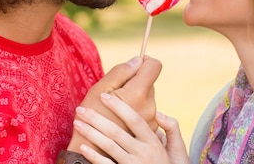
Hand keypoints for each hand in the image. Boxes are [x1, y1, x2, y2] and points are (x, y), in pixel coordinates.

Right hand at [68, 56, 161, 152]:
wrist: (89, 151)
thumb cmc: (90, 117)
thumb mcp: (100, 89)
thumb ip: (121, 72)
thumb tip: (138, 60)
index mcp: (138, 94)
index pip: (154, 66)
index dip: (145, 61)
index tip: (133, 66)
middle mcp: (150, 107)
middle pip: (149, 83)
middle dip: (135, 83)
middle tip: (115, 93)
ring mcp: (152, 120)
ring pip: (147, 97)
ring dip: (135, 97)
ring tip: (116, 108)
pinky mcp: (150, 130)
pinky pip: (146, 111)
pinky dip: (136, 110)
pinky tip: (121, 119)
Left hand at [74, 92, 188, 163]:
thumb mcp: (176, 148)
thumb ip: (171, 128)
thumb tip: (158, 112)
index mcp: (152, 141)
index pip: (134, 119)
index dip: (119, 106)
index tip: (104, 96)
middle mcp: (143, 152)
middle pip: (116, 132)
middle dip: (96, 118)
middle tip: (81, 108)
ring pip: (109, 146)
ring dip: (91, 133)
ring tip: (77, 123)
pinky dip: (94, 156)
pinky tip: (83, 147)